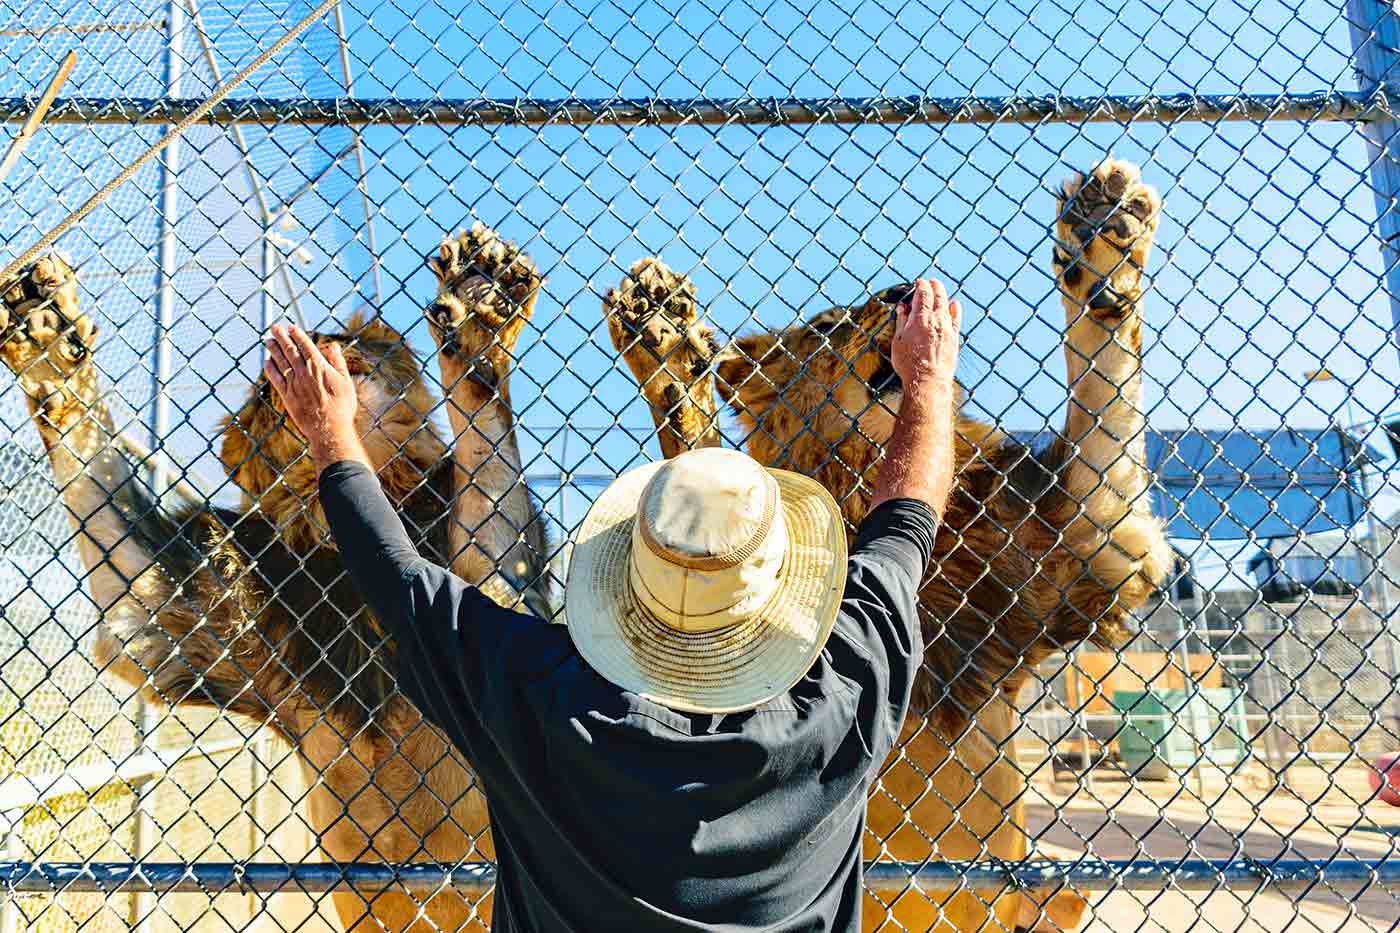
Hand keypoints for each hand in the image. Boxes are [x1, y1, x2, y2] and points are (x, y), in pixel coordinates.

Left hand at [263, 323, 361, 467]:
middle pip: (290, 351)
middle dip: (281, 337)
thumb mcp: (346, 382)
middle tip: (274, 327)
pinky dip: (270, 369)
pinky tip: (267, 362)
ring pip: (281, 362)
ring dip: (274, 350)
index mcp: (319, 367)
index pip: (306, 346)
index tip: (291, 326)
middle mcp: (304, 373)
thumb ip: (338, 362)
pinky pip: (276, 379)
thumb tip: (333, 346)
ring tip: (268, 340)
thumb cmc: (342, 406)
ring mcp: (294, 384)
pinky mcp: (287, 396)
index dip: (298, 335)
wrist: (329, 429)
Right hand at [891, 278, 960, 393]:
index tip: (919, 281)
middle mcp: (936, 321)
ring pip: (947, 306)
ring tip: (940, 290)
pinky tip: (955, 304)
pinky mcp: (954, 339)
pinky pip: (956, 320)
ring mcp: (947, 329)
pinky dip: (955, 310)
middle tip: (931, 281)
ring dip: (943, 295)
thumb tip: (902, 307)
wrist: (927, 381)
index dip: (922, 285)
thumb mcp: (898, 341)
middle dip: (934, 286)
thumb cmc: (908, 363)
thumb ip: (901, 321)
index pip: (923, 294)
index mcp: (920, 319)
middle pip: (938, 297)